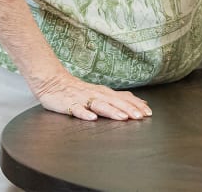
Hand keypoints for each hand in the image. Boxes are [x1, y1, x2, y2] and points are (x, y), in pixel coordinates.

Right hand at [35, 73, 151, 121]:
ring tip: (122, 118)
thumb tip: (140, 102)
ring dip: (112, 111)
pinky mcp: (69, 104)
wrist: (53, 82)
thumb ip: (119, 98)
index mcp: (105, 93)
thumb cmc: (78, 90)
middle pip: (115, 102)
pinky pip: (78, 110)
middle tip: (140, 116)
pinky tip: (92, 118)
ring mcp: (83, 99)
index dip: (136, 105)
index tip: (148, 113)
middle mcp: (96, 95)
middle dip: (128, 109)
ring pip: (100, 105)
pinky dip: (85, 114)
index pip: (123, 99)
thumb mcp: (102, 92)